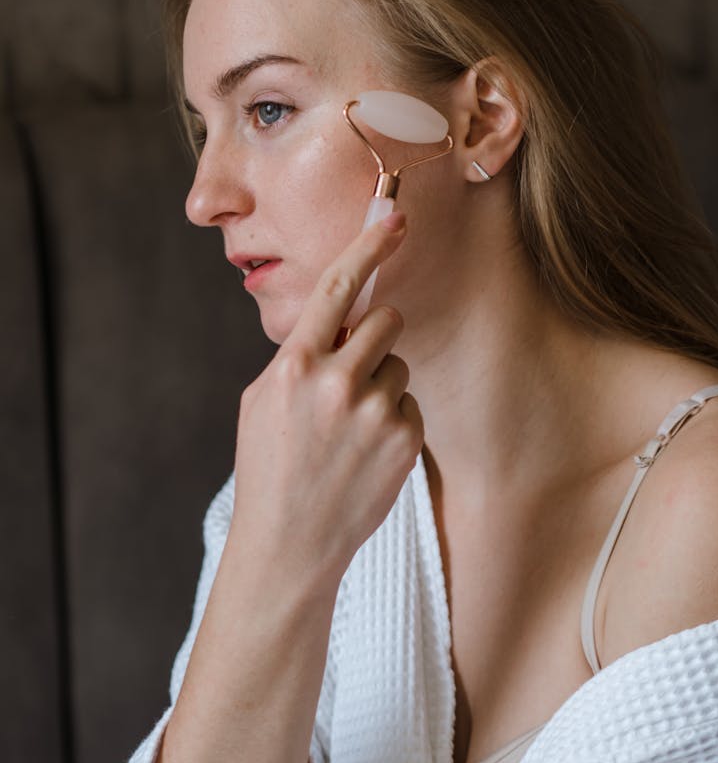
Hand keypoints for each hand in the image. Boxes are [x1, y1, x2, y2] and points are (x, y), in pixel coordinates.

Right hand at [228, 213, 422, 588]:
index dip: (369, 246)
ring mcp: (375, 414)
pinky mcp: (404, 441)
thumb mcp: (263, 399)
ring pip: (399, 362)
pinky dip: (393, 419)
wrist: (288, 544)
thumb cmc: (269, 464)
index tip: (395, 218)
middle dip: (375, 334)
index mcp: (296, 365)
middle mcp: (338, 383)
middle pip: (386, 319)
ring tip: (350, 427)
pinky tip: (365, 452)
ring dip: (382, 382)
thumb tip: (342, 316)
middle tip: (354, 367)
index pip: (337, 287)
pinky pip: (410, 403)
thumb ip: (301, 354)